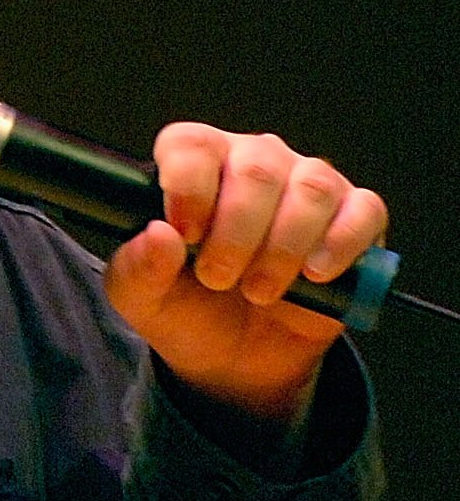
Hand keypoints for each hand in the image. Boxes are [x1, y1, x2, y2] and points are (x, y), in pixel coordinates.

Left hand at [102, 123, 388, 426]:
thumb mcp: (142, 299)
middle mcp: (255, 161)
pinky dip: (339, 245)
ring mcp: (309, 184)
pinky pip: (363, 211)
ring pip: (310, 187)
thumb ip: (137, 268)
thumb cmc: (186, 308)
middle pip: (256, 167)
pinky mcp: (356, 216)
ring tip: (260, 290)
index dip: (189, 185)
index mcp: (196, 167)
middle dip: (236, 232)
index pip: (192, 143)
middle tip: (218, 279)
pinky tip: (314, 275)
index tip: (185, 235)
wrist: (236, 357)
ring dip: (283, 247)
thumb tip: (159, 235)